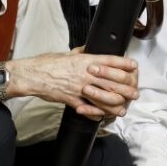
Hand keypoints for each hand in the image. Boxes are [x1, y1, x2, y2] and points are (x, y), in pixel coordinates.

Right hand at [5, 51, 139, 117]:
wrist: (32, 75)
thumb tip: (87, 49)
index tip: (134, 66)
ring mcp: (79, 88)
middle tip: (134, 92)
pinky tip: (102, 116)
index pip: (109, 61)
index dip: (123, 63)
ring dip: (115, 104)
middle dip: (125, 88)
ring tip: (123, 108)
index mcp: (84, 60)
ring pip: (103, 97)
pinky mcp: (72, 99)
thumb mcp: (66, 54)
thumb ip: (79, 53)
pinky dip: (96, 113)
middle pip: (111, 81)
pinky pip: (87, 108)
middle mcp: (85, 74)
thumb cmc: (47, 64)